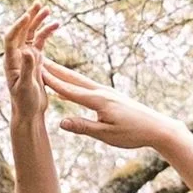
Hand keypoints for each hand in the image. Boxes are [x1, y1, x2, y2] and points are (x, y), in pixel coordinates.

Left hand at [3, 0, 56, 129]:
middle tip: (38, 3)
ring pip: (31, 34)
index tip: (27, 16)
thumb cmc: (25, 102)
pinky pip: (40, 42)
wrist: (29, 112)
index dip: (18, 26)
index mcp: (10, 62)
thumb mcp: (27, 86)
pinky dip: (46, 33)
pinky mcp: (35, 61)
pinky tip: (55, 25)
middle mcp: (16, 56)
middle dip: (29, 17)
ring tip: (47, 10)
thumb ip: (28, 68)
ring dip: (38, 22)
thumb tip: (27, 50)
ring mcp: (26, 57)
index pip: (11, 38)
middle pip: (21, 32)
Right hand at [37, 55, 179, 154]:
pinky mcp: (110, 96)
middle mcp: (101, 92)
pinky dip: (73, 84)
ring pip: (79, 81)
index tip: (35, 71)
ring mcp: (106, 92)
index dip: (51, 81)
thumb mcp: (106, 134)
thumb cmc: (133, 133)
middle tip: (37, 57)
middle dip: (54, 69)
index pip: (69, 90)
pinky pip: (86, 88)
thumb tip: (60, 121)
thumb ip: (83, 127)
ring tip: (48, 66)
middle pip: (72, 79)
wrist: (157, 127)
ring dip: (63, 74)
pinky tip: (67, 88)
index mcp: (98, 100)